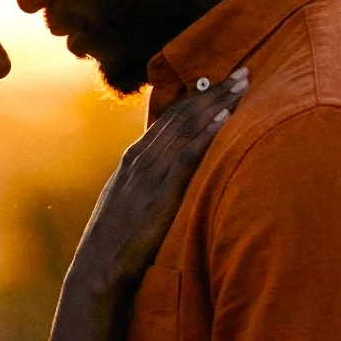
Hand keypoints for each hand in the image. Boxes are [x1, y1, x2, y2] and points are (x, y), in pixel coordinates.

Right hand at [69, 68, 248, 291]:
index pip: (168, 118)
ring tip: (243, 84)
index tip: (220, 81)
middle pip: (181, 115)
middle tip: (242, 71)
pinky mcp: (160, 193)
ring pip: (187, 127)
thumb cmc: (114, 243)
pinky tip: (225, 118)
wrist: (97, 269)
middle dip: (213, 91)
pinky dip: (206, 134)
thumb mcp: (125, 204)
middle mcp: (140, 159)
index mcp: (132, 159)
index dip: (196, 97)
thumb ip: (145, 184)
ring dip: (217, 103)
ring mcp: (149, 174)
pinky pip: (187, 156)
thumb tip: (166, 178)